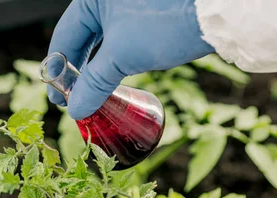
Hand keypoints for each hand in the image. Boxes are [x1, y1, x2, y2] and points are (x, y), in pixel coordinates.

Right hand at [46, 0, 213, 119]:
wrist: (217, 15)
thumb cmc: (167, 22)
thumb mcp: (122, 56)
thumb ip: (93, 84)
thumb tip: (75, 108)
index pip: (65, 36)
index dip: (58, 72)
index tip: (58, 99)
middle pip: (82, 40)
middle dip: (78, 73)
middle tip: (74, 101)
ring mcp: (127, 6)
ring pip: (102, 43)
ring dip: (96, 71)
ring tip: (92, 96)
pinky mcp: (146, 16)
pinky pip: (119, 42)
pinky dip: (114, 63)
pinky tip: (113, 81)